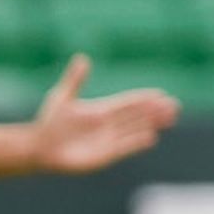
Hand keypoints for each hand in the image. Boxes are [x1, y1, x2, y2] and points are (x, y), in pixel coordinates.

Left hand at [31, 54, 179, 173]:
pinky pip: (124, 147)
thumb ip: (74, 80)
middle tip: (175, 106)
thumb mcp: (62, 98)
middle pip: (136, 116)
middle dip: (155, 110)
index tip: (161, 93)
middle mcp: (106, 125)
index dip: (144, 98)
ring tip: (170, 118)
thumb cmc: (47, 123)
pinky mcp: (102, 155)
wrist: (38, 148)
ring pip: (134, 130)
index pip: (127, 103)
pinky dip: (137, 142)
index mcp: (99, 111)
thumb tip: (82, 58)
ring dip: (151, 124)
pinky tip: (151, 137)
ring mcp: (106, 140)